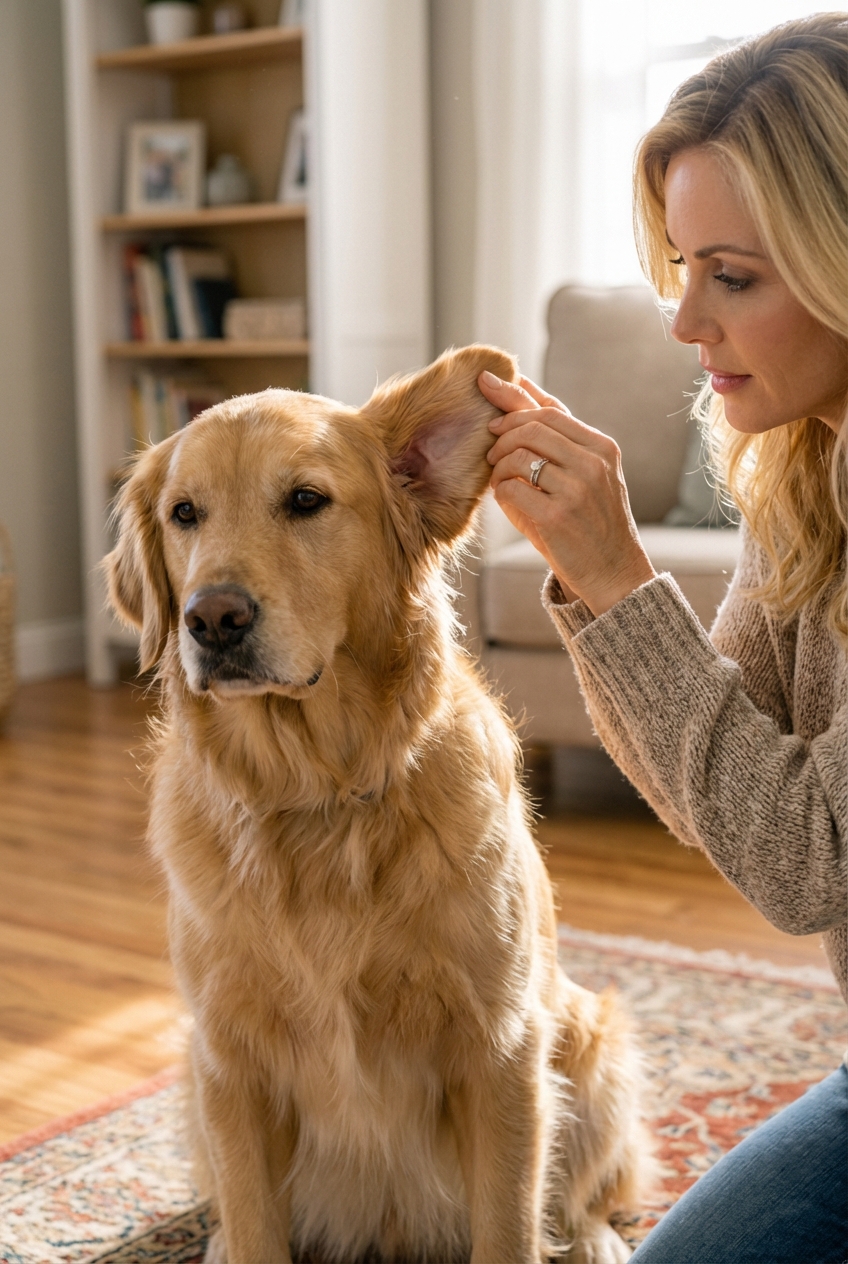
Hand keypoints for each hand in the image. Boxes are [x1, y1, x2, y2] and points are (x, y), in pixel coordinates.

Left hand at [479, 370, 655, 615]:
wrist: (615, 573)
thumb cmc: (593, 522)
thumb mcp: (588, 474)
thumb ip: (559, 439)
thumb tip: (519, 393)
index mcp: (602, 448)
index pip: (550, 410)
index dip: (514, 395)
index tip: (486, 382)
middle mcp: (593, 464)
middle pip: (531, 426)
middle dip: (501, 433)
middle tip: (491, 449)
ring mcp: (576, 490)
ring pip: (517, 455)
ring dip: (499, 466)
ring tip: (500, 478)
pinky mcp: (555, 517)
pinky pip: (509, 488)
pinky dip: (500, 492)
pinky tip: (507, 499)